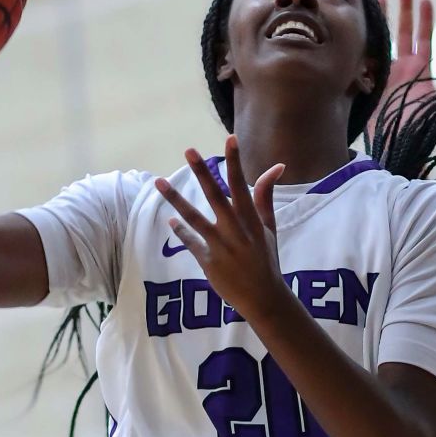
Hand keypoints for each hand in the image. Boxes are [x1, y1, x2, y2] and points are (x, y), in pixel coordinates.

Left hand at [154, 137, 287, 323]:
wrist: (263, 298)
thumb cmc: (266, 260)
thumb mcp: (269, 227)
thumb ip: (266, 196)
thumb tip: (277, 166)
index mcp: (251, 220)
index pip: (242, 184)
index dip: (236, 161)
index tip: (230, 138)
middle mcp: (235, 230)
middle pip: (215, 196)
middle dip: (202, 172)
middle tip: (189, 150)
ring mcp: (220, 246)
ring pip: (194, 217)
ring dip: (175, 199)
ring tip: (158, 181)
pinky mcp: (209, 262)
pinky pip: (190, 242)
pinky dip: (180, 231)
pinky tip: (170, 221)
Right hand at [367, 0, 435, 142]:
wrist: (397, 146)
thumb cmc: (420, 128)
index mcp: (420, 70)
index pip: (424, 39)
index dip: (425, 19)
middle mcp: (403, 69)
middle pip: (403, 33)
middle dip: (404, 10)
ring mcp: (385, 74)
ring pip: (383, 41)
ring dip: (381, 21)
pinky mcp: (369, 84)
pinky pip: (365, 59)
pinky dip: (362, 44)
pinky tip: (357, 27)